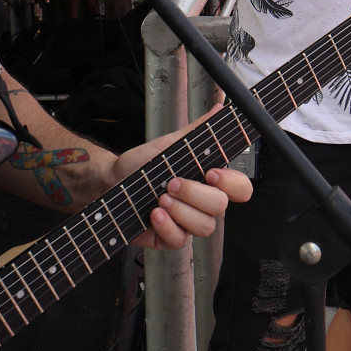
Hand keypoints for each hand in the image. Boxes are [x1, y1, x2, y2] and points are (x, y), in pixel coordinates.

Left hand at [118, 111, 254, 248]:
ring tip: (160, 198)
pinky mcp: (170, 238)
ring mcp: (188, 223)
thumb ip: (196, 131)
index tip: (211, 173)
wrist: (111, 183)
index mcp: (208, 182)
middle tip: (172, 183)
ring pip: (204, 226)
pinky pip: (180, 240)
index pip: (239, 188)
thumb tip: (218, 110)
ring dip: (181, 210)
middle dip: (195, 193)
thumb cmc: (140, 167)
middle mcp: (202, 204)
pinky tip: (154, 213)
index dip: (231, 184)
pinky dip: (167, 225)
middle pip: (220, 206)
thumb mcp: (168, 146)